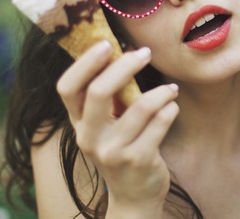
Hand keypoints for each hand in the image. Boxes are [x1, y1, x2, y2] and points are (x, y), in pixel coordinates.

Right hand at [56, 41, 178, 216]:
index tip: (106, 44)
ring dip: (161, 91)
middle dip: (125, 66)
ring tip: (171, 88)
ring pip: (139, 107)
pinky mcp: (138, 161)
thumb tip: (123, 48)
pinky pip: (160, 123)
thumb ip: (108, 95)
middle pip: (99, 91)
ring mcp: (113, 151)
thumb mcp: (105, 125)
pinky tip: (172, 107)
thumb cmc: (121, 148)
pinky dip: (170, 108)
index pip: (66, 88)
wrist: (133, 196)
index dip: (84, 63)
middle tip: (146, 53)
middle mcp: (89, 137)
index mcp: (78, 123)